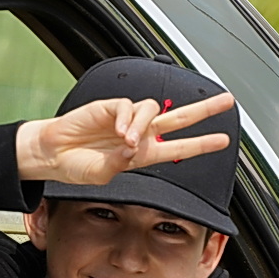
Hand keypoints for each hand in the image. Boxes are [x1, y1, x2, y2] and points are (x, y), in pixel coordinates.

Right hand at [15, 91, 234, 182]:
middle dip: (204, 110)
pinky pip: (128, 107)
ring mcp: (126, 120)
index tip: (223, 140)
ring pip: (151, 110)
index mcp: (142, 155)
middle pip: (178, 118)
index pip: (178, 148)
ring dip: (142, 125)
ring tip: (125, 141)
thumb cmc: (75, 167)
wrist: (51, 155)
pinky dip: (126, 119)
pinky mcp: (110, 107)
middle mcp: (139, 135)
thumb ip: (120, 164)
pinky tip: (117, 132)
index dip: (201, 144)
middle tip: (227, 101)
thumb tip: (132, 146)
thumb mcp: (102, 176)